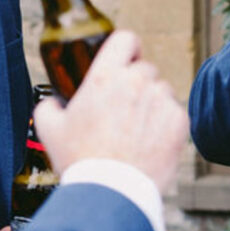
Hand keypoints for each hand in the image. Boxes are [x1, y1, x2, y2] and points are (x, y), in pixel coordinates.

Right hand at [34, 31, 188, 192]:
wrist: (111, 191)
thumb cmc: (79, 160)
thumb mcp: (50, 128)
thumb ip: (50, 106)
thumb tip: (53, 104)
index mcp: (106, 76)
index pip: (125, 39)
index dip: (126, 48)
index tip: (124, 61)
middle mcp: (136, 82)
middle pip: (144, 69)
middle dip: (136, 85)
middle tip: (125, 110)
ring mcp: (161, 100)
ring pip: (162, 91)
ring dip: (152, 104)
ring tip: (136, 132)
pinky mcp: (180, 121)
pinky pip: (175, 112)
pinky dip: (166, 124)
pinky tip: (150, 143)